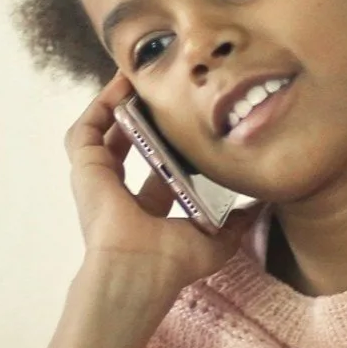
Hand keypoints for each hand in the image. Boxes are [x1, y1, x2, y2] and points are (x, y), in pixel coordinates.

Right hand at [65, 72, 259, 290]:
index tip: (186, 118)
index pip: (156, 166)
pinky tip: (122, 84)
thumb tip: (261, 205)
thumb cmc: (171, 264)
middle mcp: (119, 192)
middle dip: (142, 113)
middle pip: (129, 141)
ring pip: (104, 130)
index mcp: (145, 208)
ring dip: (119, 102)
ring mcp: (99, 180)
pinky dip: (102, 104)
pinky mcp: (85, 168)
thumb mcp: (217, 240)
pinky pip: (88, 127)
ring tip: (139, 76)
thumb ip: (238, 221)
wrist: (139, 270)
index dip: (169, 141)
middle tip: (161, 89)